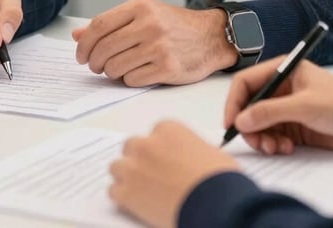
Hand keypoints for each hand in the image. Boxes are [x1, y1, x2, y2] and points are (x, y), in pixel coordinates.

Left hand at [72, 0, 235, 85]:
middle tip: (97, 66)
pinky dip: (130, 79)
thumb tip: (78, 35)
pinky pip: (132, 80)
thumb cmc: (175, 26)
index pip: (99, 25)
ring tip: (120, 68)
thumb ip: (112, 23)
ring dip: (112, 72)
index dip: (84, 43)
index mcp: (141, 6)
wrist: (211, 36)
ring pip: (115, 67)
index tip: (81, 55)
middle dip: (95, 62)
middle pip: (104, 48)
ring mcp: (159, 46)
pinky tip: (139, 72)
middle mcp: (149, 24)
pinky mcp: (167, 68)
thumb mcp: (145, 14)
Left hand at [109, 120, 240, 227]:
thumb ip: (192, 149)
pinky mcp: (127, 194)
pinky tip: (135, 202)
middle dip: (139, 158)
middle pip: (132, 146)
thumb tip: (193, 158)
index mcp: (168, 129)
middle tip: (152, 173)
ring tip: (140, 189)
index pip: (155, 133)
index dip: (160, 148)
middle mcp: (147, 144)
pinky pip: (113, 191)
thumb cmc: (218, 177)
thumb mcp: (211, 152)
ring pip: (117, 167)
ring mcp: (134, 168)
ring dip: (126, 176)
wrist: (214, 203)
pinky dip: (122, 197)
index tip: (166, 159)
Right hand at [224, 57, 332, 154]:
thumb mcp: (305, 106)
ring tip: (276, 148)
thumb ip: (271, 112)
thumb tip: (241, 120)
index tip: (231, 124)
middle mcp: (282, 87)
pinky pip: (273, 136)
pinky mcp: (295, 126)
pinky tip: (286, 148)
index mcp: (283, 70)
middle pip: (250, 106)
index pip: (246, 82)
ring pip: (260, 124)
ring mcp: (288, 108)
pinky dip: (274, 144)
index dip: (235, 102)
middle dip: (250, 126)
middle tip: (258, 143)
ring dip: (262, 138)